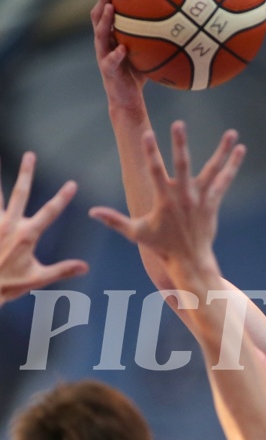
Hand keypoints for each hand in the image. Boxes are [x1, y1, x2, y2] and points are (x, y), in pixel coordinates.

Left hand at [0, 153, 87, 306]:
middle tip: (30, 155)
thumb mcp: (37, 279)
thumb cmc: (7, 284)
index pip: (50, 212)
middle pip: (20, 193)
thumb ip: (61, 270)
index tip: (72, 184)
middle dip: (27, 173)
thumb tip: (85, 266)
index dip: (62, 198)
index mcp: (27, 235)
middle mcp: (10, 224)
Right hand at [89, 121, 244, 270]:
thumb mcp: (137, 233)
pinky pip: (224, 180)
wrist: (190, 261)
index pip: (155, 171)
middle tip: (179, 123)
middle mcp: (184, 196)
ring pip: (212, 170)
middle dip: (180, 144)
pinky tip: (241, 149)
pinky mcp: (212, 202)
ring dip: (221, 150)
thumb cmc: (162, 247)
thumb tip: (91, 211)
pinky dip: (232, 165)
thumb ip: (114, 220)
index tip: (147, 133)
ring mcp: (200, 198)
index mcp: (164, 200)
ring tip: (232, 133)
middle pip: (182, 165)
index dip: (151, 153)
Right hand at [91, 0, 146, 108]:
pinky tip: (122, 49)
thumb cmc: (137, 76)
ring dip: (105, 21)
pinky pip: (110, 61)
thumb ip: (152, 41)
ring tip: (111, 9)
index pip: (107, 12)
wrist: (128, 100)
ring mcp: (103, 56)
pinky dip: (116, 54)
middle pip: (98, 17)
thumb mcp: (145, 55)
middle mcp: (104, 44)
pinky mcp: (108, 71)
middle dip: (103, 0)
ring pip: (99, 35)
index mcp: (111, 38)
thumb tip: (175, 29)